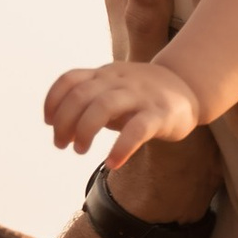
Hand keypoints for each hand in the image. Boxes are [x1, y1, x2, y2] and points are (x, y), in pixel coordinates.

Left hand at [44, 54, 205, 168]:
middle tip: (61, 144)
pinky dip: (120, 148)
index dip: (53, 100)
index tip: (49, 122)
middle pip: (82, 95)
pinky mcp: (160, 114)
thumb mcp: (112, 91)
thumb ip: (88, 103)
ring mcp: (140, 96)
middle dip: (64, 122)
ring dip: (85, 130)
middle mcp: (119, 81)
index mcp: (105, 74)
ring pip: (104, 106)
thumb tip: (59, 129)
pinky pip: (137, 129)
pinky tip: (112, 163)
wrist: (189, 87)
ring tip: (80, 150)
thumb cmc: (141, 96)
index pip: (70, 79)